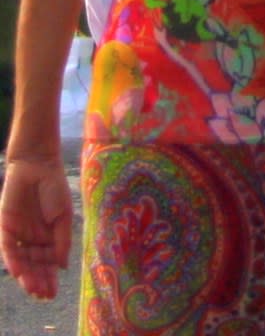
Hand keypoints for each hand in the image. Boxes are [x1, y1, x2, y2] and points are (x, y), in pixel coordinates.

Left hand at [0, 157, 72, 299]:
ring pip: (21, 260)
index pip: (48, 263)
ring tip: (33, 288)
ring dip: (25, 276)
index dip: (49, 278)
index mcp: (48, 237)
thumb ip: (62, 240)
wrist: (38, 165)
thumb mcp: (63, 215)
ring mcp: (19, 234)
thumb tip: (63, 266)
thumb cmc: (54, 187)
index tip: (53, 293)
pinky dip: (12, 260)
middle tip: (43, 295)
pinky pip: (7, 248)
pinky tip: (18, 272)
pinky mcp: (5, 226)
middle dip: (38, 281)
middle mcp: (32, 239)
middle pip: (34, 265)